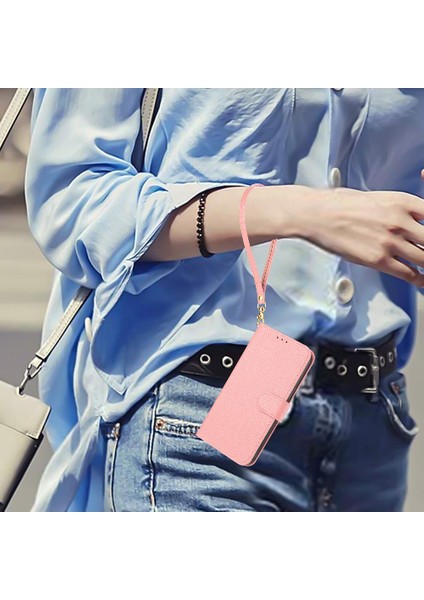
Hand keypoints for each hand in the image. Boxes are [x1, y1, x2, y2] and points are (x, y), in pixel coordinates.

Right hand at [300, 187, 423, 285]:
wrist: (318, 214)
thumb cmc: (342, 204)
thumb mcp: (379, 198)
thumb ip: (400, 210)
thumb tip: (411, 222)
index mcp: (403, 202)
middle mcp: (400, 221)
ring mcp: (390, 242)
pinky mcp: (378, 259)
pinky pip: (408, 273)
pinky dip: (418, 279)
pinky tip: (419, 280)